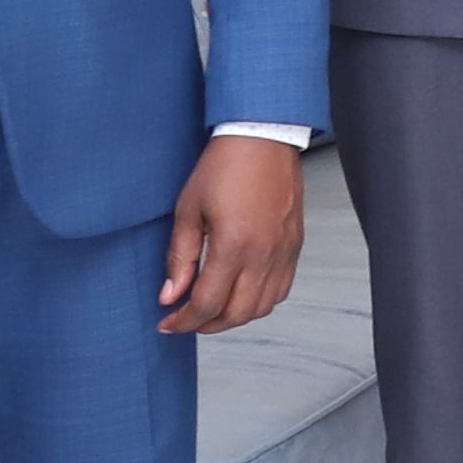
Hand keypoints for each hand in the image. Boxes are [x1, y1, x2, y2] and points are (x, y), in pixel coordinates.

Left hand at [162, 132, 306, 334]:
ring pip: (262, 307)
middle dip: (206, 325)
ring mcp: (283, 251)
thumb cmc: (226, 166)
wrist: (263, 138)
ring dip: (234, 316)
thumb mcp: (188, 210)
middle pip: (237, 314)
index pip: (207, 303)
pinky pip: (281, 289)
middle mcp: (264, 254)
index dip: (183, 321)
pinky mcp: (294, 245)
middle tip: (186, 320)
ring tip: (212, 309)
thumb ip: (179, 257)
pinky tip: (242, 292)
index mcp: (234, 245)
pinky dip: (260, 301)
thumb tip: (170, 294)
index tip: (167, 323)